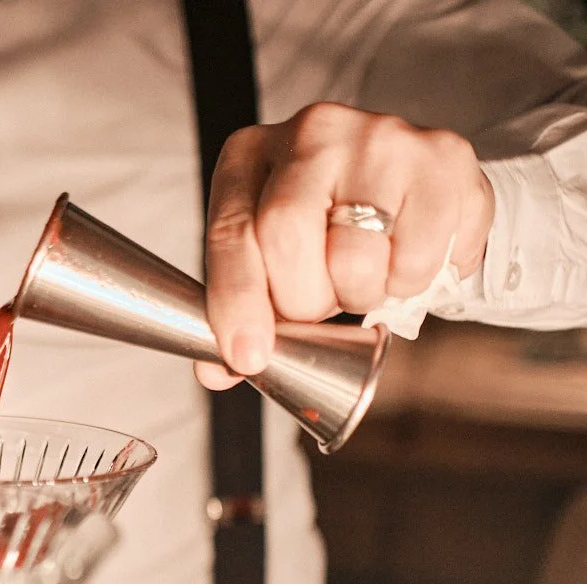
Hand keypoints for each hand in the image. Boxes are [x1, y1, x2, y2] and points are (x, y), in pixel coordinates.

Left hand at [198, 102, 494, 389]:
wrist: (411, 181)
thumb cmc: (325, 224)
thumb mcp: (269, 254)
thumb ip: (241, 309)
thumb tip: (218, 372)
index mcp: (250, 155)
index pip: (231, 234)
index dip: (236, 302)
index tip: (247, 356)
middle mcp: (312, 132)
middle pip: (287, 240)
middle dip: (302, 301)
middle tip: (319, 303)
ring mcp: (382, 136)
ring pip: (355, 259)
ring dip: (360, 295)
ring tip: (364, 276)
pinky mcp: (443, 157)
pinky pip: (419, 259)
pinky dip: (410, 282)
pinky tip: (404, 257)